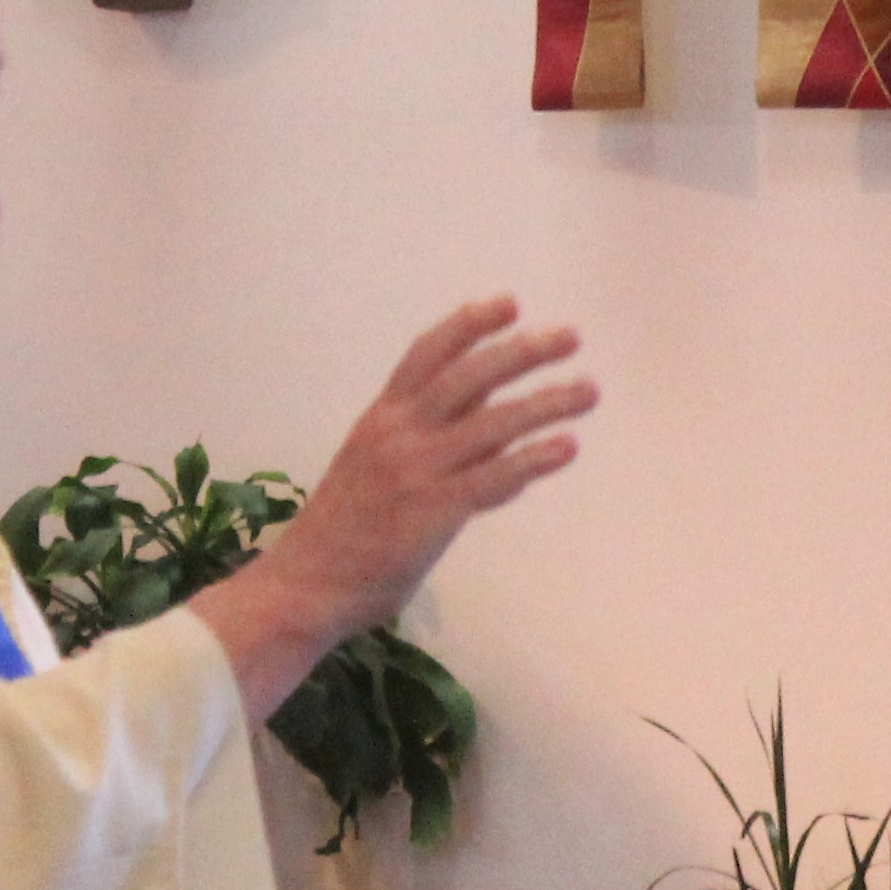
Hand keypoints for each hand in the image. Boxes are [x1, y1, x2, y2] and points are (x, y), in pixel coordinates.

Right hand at [190, 299, 594, 716]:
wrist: (303, 586)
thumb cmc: (341, 531)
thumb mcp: (370, 462)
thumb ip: (422, 431)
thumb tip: (481, 400)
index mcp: (380, 419)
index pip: (427, 356)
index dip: (469, 326)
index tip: (509, 303)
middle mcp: (398, 436)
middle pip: (468, 377)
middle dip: (521, 352)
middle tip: (570, 337)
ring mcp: (416, 473)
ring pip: (492, 424)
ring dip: (545, 402)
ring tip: (588, 391)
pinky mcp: (432, 514)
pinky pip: (491, 479)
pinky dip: (532, 460)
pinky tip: (566, 447)